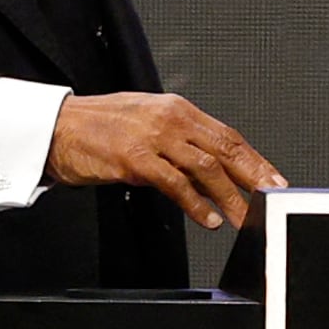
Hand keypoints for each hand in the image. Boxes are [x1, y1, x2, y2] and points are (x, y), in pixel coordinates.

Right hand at [46, 91, 285, 229]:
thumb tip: (205, 174)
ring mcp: (153, 137)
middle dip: (252, 176)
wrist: (56, 127)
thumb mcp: (145, 126)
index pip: (226, 135)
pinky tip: (208, 219)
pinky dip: (195, 203)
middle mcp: (170, 118)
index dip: (253, 159)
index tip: (273, 178)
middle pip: (224, 149)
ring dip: (228, 197)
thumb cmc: (97, 128)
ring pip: (205, 167)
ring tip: (242, 218)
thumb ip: (177, 145)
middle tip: (272, 198)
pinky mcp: (134, 158)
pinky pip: (174, 183)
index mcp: (176, 109)